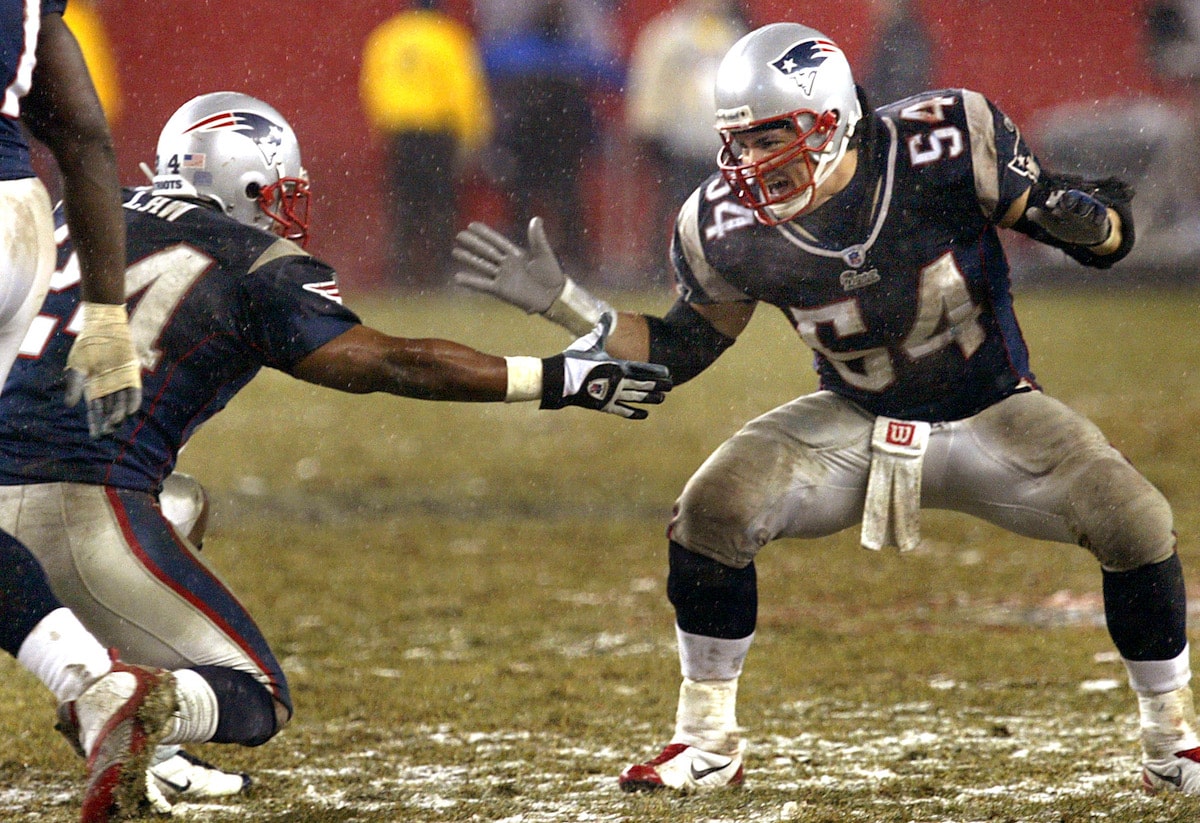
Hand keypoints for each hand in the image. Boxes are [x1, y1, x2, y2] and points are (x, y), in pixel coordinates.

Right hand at [64, 302, 142, 437]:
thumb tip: (70, 405)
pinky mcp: (131, 375)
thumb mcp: (77, 367)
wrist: (103, 328)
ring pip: (121, 403)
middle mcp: (108, 389)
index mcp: (93, 389)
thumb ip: (75, 385)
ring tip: (116, 423)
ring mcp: (120, 382)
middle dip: (108, 422)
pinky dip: (133, 401)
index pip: (95, 411)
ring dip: (119, 414)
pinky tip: (131, 411)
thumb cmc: (87, 347)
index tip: (96, 437)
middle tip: (107, 432)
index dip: (95, 423)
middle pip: (109, 410)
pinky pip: (134, 391)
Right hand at [453, 217, 564, 313]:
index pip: (496, 241)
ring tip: (455, 251)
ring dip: (468, 259)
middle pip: (486, 251)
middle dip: (473, 243)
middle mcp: (506, 264)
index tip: (472, 225)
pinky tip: (457, 277)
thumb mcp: (544, 253)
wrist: (553, 296)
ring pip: (482, 265)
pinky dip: (470, 281)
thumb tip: (536, 219)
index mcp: (515, 254)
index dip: (485, 233)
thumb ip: (537, 238)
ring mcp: (502, 277)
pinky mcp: (500, 290)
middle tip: (459, 235)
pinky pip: (482, 285)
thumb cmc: (550, 274)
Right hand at [540, 315, 671, 419]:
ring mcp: (613, 395)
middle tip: (671, 386)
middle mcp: (619, 382)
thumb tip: (606, 313)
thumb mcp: (591, 342)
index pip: (643, 368)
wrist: (559, 380)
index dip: (656, 371)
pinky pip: (624, 411)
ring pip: (638, 398)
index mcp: (618, 366)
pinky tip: (645, 414)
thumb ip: (602, 329)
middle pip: (645, 384)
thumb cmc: (575, 359)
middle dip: (659, 385)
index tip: (668, 372)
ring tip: (662, 399)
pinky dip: (635, 413)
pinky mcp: (605, 406)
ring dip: (651, 398)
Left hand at [1026, 188, 1111, 246]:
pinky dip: (1099, 217)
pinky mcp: (1102, 215)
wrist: (1089, 236)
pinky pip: (1102, 214)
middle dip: (1069, 200)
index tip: (1048, 205)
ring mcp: (1091, 208)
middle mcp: (1078, 202)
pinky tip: (1096, 221)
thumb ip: (1042, 218)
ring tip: (1080, 213)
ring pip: (1088, 204)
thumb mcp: (1054, 225)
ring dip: (1084, 207)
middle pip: (1074, 198)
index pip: (1060, 197)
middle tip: (1063, 206)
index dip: (1055, 199)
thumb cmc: (1069, 228)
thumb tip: (1028, 212)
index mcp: (1065, 203)